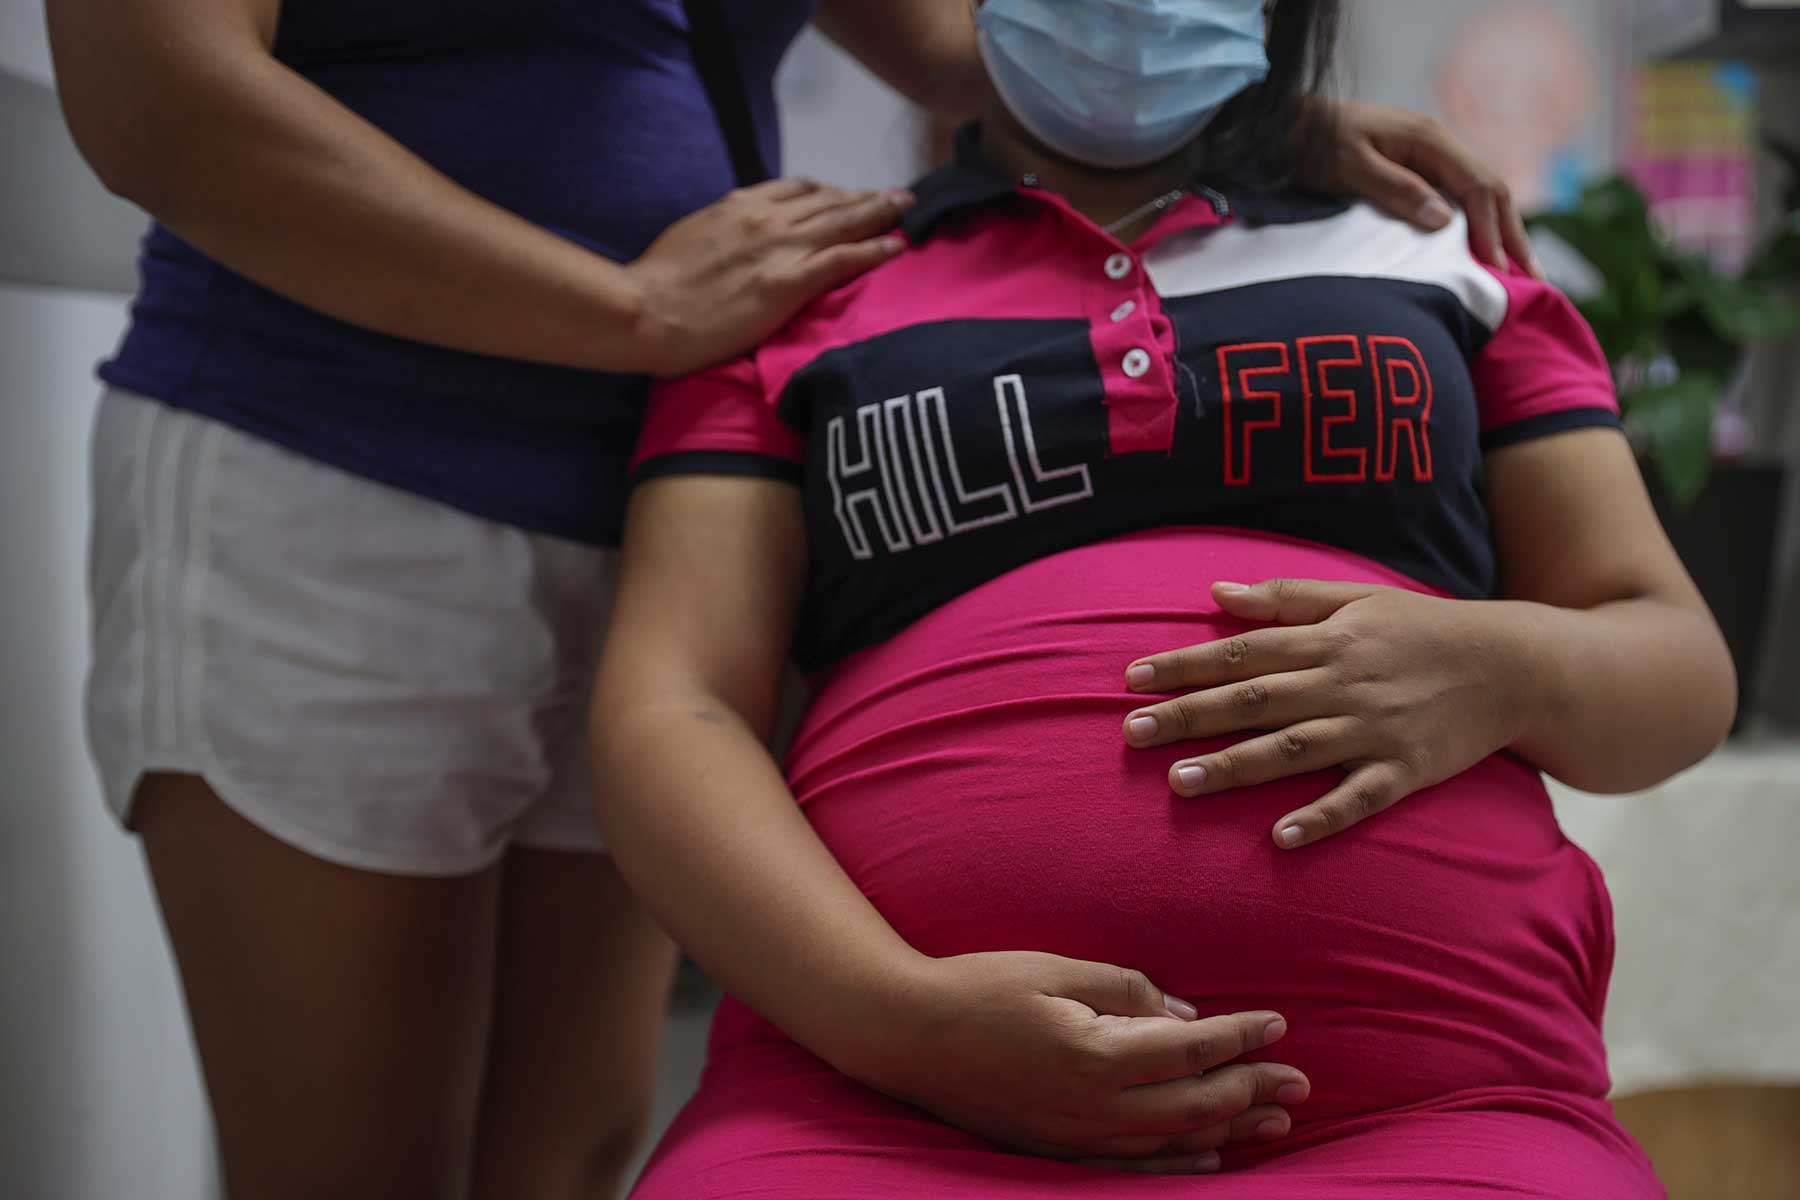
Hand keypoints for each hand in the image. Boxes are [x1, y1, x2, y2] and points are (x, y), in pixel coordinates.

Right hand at [628, 178, 911, 375]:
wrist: (644, 311)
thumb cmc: (657, 287)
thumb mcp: (691, 239)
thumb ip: (722, 233)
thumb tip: (735, 240)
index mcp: (739, 206)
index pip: (796, 190)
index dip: (828, 192)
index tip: (845, 195)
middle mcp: (765, 219)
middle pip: (828, 200)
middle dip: (864, 196)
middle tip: (894, 194)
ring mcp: (780, 249)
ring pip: (843, 221)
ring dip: (879, 213)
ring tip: (904, 209)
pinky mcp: (788, 282)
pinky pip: (843, 259)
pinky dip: (875, 250)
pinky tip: (897, 247)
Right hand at [848, 951, 1308, 1174]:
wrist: (908, 1034)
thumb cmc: (980, 987)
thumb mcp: (1057, 968)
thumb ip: (1127, 991)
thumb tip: (1186, 1017)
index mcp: (1096, 1053)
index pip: (1192, 1049)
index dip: (1241, 1037)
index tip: (1278, 1024)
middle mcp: (1093, 1106)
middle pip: (1195, 1103)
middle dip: (1253, 1089)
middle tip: (1301, 1080)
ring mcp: (1075, 1136)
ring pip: (1173, 1140)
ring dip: (1230, 1129)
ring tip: (1277, 1120)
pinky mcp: (1056, 1150)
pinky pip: (1133, 1168)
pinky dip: (1179, 1164)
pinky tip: (1211, 1158)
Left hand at [1122, 579, 1530, 849]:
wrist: (1514, 665)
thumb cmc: (1423, 629)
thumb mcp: (1356, 598)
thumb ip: (1284, 598)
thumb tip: (1214, 591)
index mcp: (1327, 641)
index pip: (1241, 653)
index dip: (1184, 664)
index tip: (1132, 679)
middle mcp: (1343, 684)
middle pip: (1253, 701)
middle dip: (1190, 716)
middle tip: (1132, 733)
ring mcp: (1374, 730)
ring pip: (1293, 749)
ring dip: (1235, 767)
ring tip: (1180, 783)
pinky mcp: (1406, 771)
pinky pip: (1358, 799)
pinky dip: (1321, 817)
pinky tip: (1281, 837)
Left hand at [1306, 99, 1542, 279]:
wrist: (1288, 123)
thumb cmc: (1312, 143)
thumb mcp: (1349, 167)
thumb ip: (1396, 190)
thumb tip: (1445, 219)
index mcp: (1428, 140)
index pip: (1478, 187)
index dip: (1492, 231)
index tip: (1499, 270)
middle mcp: (1438, 144)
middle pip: (1491, 191)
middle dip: (1513, 237)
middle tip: (1533, 281)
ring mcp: (1431, 155)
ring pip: (1480, 195)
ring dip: (1501, 233)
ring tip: (1518, 273)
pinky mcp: (1419, 168)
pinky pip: (1461, 197)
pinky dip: (1478, 225)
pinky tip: (1483, 251)